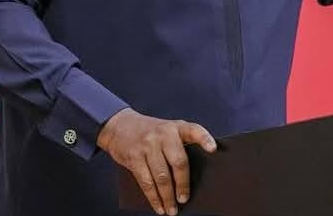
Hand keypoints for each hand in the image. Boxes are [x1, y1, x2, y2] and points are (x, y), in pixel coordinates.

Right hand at [97, 108, 215, 214]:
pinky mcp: (134, 157)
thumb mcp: (166, 130)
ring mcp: (147, 145)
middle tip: (184, 199)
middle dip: (182, 185)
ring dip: (167, 197)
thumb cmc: (150, 132)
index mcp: (176, 127)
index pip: (194, 130)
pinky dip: (153, 197)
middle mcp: (163, 134)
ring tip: (172, 209)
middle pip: (178, 162)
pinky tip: (158, 206)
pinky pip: (146, 182)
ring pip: (161, 176)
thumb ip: (179, 146)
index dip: (204, 139)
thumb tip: (191, 179)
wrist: (119, 124)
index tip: (213, 149)